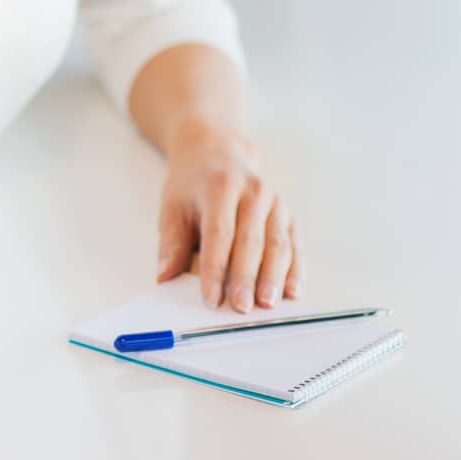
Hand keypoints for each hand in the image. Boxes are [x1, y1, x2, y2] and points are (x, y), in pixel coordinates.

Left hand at [155, 124, 302, 312]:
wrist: (216, 151)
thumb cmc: (192, 184)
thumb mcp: (173, 206)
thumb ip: (171, 244)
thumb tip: (165, 277)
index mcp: (219, 186)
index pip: (219, 233)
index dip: (215, 268)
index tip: (210, 298)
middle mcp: (252, 190)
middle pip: (251, 240)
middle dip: (246, 277)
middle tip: (241, 308)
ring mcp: (273, 201)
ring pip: (277, 243)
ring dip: (273, 277)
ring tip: (267, 304)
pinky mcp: (287, 212)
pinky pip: (294, 244)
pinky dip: (295, 269)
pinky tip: (292, 290)